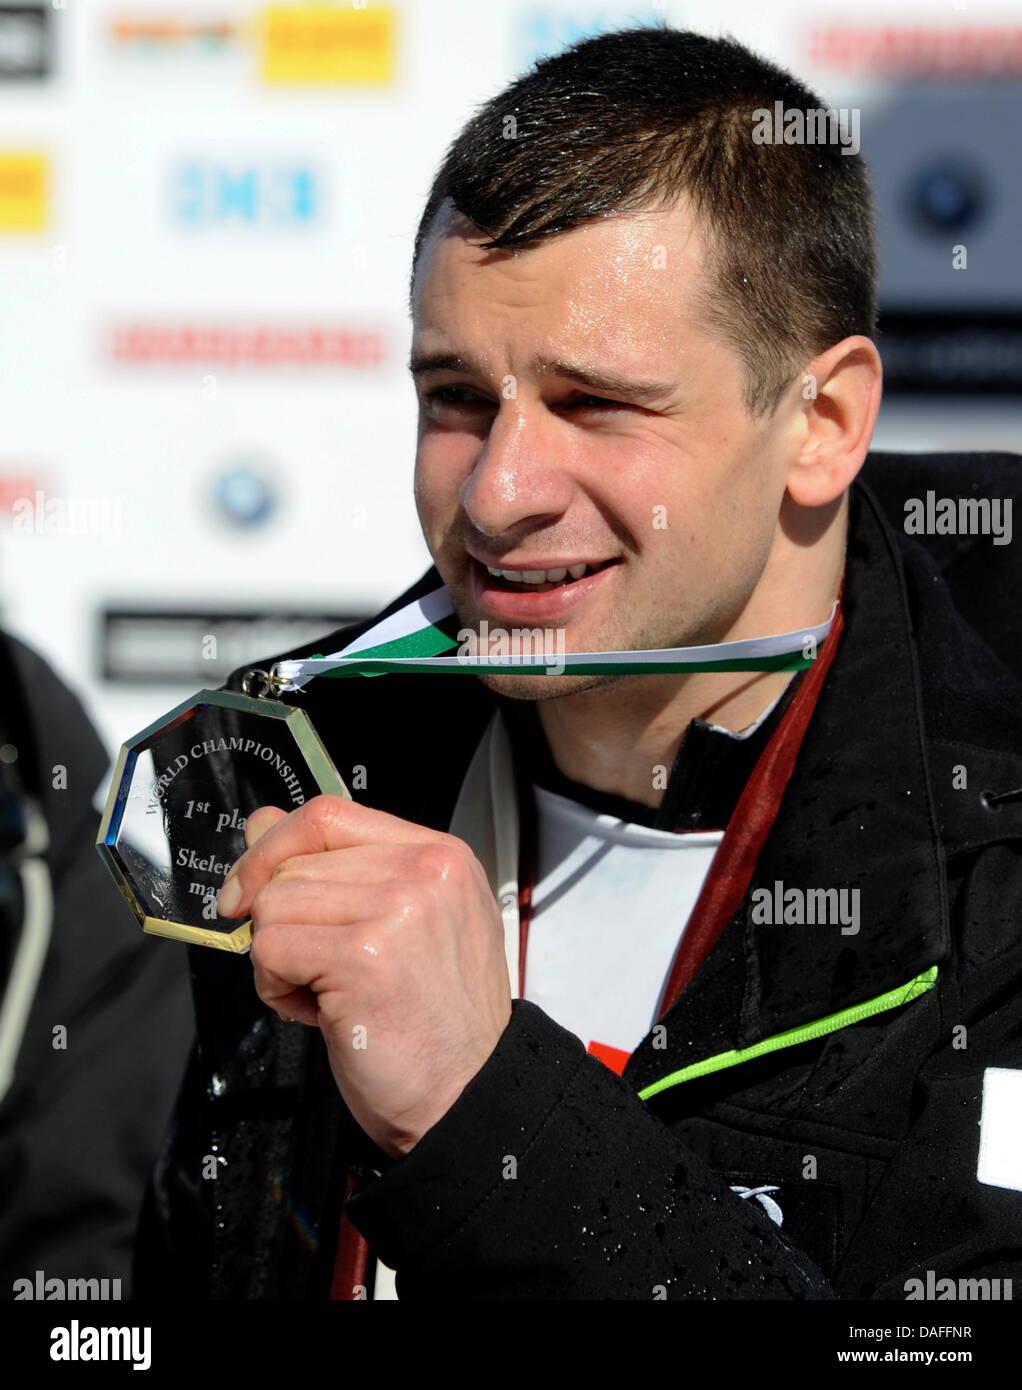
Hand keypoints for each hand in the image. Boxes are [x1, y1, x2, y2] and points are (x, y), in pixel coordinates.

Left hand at [216, 795, 512, 1158]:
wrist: (469, 1098)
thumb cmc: (436, 1024)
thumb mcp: (400, 926)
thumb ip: (339, 870)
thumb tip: (261, 826)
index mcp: (440, 857)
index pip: (329, 813)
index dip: (275, 847)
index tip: (250, 887)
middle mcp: (426, 872)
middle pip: (295, 861)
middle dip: (282, 921)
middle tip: (318, 971)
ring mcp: (398, 909)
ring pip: (275, 903)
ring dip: (279, 958)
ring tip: (325, 993)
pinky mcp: (364, 955)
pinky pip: (271, 948)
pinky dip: (276, 988)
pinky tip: (319, 1012)